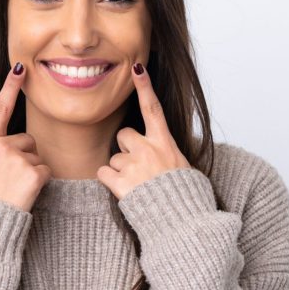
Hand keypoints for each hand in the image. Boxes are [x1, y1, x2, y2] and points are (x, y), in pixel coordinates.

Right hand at [0, 63, 52, 212]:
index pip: (0, 108)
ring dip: (30, 172)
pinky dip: (38, 184)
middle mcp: (1, 146)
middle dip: (23, 157)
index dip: (11, 86)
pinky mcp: (32, 173)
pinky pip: (44, 173)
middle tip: (8, 179)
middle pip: (27, 141)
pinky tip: (22, 194)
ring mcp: (17, 158)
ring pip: (36, 158)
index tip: (20, 67)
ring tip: (12, 188)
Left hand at [96, 63, 191, 200]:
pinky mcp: (121, 182)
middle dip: (126, 149)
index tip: (137, 67)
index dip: (145, 87)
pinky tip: (125, 191)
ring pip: (114, 158)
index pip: (153, 109)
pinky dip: (110, 182)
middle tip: (140, 169)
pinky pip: (104, 173)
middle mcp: (149, 149)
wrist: (183, 222)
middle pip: (124, 136)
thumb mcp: (182, 167)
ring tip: (138, 186)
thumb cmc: (185, 197)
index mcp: (166, 143)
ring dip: (120, 171)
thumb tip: (159, 151)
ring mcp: (134, 165)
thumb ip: (166, 154)